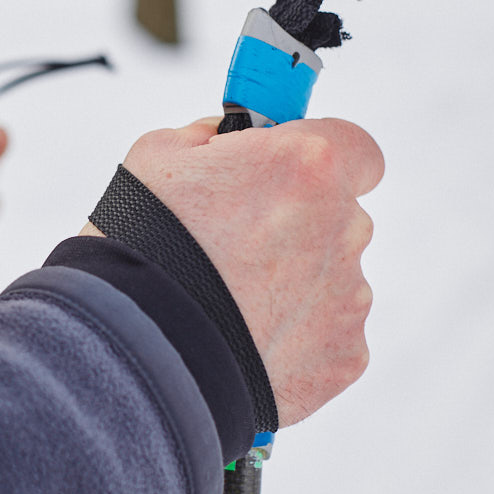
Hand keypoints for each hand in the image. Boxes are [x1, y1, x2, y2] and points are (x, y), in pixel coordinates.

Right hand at [85, 117, 383, 426]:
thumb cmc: (143, 247)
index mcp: (307, 165)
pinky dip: (292, 336)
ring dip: (291, 284)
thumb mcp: (159, 155)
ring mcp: (349, 296)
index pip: (355, 149)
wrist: (139, 350)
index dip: (319, 160)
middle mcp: (344, 226)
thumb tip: (230, 142)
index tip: (288, 173)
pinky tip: (240, 338)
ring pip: (329, 278)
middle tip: (232, 245)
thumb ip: (212, 137)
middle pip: (336, 216)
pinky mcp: (345, 356)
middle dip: (295, 226)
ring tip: (226, 301)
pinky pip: (325, 335)